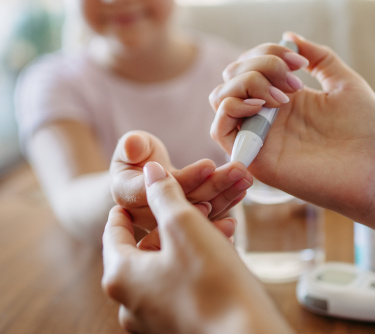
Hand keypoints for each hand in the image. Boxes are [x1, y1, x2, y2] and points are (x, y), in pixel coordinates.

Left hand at [102, 162, 292, 333]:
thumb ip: (164, 194)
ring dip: (187, 244)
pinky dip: (194, 268)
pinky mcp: (176, 330)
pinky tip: (221, 254)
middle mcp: (128, 304)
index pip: (113, 232)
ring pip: (165, 269)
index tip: (135, 198)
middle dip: (169, 225)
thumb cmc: (212, 282)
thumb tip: (149, 171)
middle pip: (142, 250)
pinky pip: (178, 290)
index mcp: (121, 275)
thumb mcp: (185, 226)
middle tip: (190, 207)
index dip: (126, 209)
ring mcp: (151, 322)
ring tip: (216, 226)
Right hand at [110, 131, 252, 244]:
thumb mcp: (131, 146)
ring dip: (226, 195)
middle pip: (184, 202)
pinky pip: (208, 218)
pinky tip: (242, 193)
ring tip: (246, 177)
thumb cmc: (137, 156)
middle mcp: (147, 216)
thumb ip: (132, 145)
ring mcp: (168, 226)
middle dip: (214, 185)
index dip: (186, 178)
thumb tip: (133, 145)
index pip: (159, 190)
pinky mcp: (185, 228)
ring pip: (201, 211)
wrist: (143, 176)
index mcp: (129, 196)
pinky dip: (227, 205)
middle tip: (239, 169)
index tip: (209, 164)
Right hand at [209, 33, 374, 218]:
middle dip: (259, 64)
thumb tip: (289, 36)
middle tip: (293, 80)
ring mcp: (259, 136)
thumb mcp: (344, 81)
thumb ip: (318, 57)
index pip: (251, 65)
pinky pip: (219, 129)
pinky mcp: (255, 159)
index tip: (300, 63)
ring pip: (221, 98)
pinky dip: (231, 107)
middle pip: (233, 77)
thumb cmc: (368, 130)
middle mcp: (267, 116)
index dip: (268, 52)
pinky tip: (262, 105)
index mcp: (285, 99)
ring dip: (245, 82)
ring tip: (281, 96)